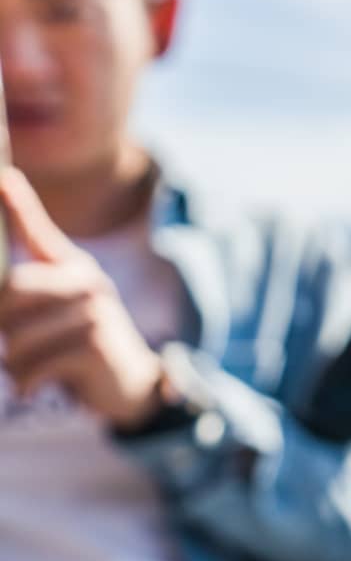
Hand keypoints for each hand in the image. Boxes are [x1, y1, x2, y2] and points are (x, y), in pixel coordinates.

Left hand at [0, 167, 165, 428]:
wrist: (128, 383)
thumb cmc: (79, 336)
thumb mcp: (60, 297)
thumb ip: (29, 265)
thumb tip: (4, 188)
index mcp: (72, 265)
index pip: (33, 229)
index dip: (16, 202)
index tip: (2, 176)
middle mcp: (86, 281)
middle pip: (11, 293)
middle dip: (1, 327)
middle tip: (11, 345)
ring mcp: (93, 314)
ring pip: (17, 335)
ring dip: (12, 362)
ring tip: (24, 368)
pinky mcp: (94, 348)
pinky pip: (34, 363)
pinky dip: (25, 380)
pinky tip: (33, 384)